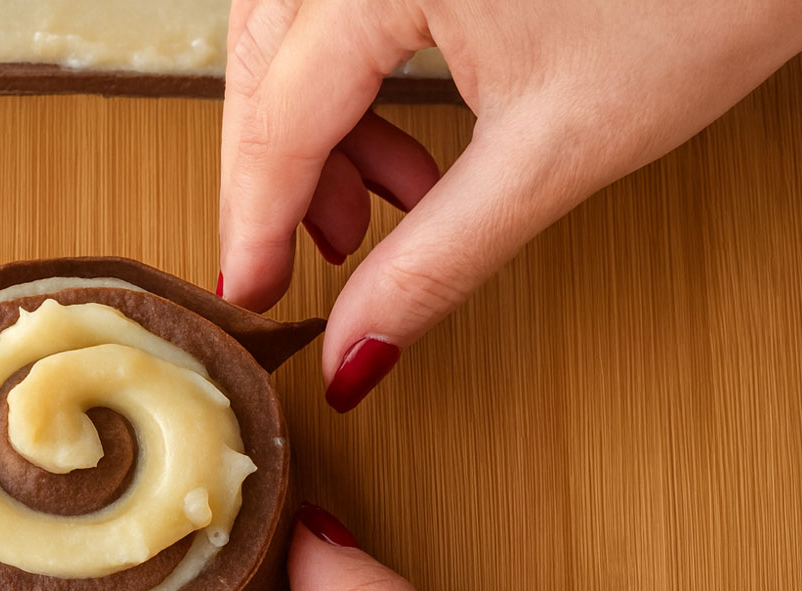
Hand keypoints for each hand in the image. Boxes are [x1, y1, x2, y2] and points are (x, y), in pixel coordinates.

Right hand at [217, 0, 801, 410]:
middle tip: (305, 261)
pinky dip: (346, 81)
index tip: (247, 290)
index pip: (282, 116)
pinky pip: (338, 7)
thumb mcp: (555, 154)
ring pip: (289, 31)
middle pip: (264, 64)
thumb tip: (357, 345)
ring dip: (310, 129)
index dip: (258, 219)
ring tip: (373, 208)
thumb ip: (433, 262)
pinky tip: (394, 140)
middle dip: (279, 176)